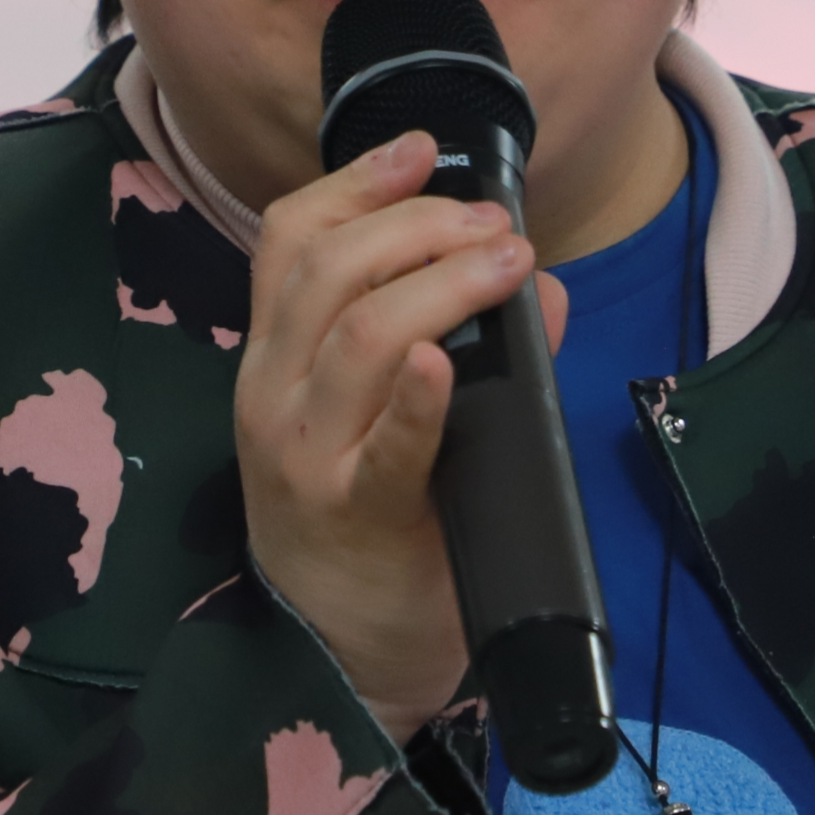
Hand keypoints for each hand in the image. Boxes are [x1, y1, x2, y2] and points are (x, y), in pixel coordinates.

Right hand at [236, 132, 568, 741]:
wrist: (337, 661)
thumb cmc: (370, 525)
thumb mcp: (390, 421)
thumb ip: (454, 345)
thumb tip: (541, 284)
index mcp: (274, 358)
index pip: (289, 239)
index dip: (355, 182)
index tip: (424, 153)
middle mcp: (274, 394)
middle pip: (329, 269)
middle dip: (419, 226)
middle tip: (496, 225)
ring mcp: (306, 455)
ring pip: (357, 334)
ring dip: (440, 284)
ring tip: (506, 266)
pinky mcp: (354, 516)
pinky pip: (386, 444)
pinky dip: (418, 396)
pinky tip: (447, 362)